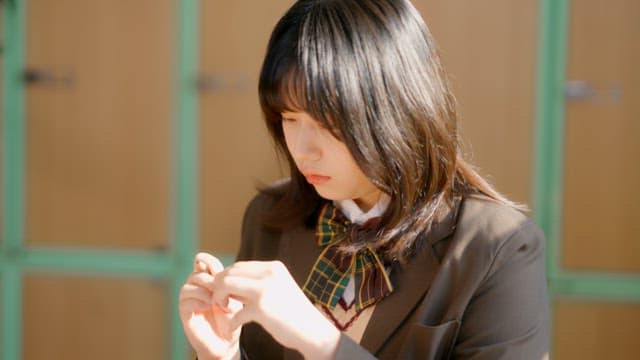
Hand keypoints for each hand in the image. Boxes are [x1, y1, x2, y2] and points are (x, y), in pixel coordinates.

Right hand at [179, 253, 242, 359]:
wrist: (226, 342)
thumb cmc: (232, 320)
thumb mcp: (234, 299)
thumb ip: (228, 286)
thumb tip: (223, 274)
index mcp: (209, 282)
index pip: (202, 263)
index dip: (207, 260)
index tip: (215, 267)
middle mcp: (197, 289)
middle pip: (195, 274)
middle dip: (207, 279)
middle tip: (219, 289)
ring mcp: (189, 301)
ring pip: (187, 287)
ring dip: (202, 291)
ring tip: (213, 300)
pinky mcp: (184, 314)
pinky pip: (184, 302)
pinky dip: (196, 302)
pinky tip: (207, 306)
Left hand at [210, 260, 339, 358]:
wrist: (313, 331)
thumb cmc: (293, 312)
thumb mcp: (277, 288)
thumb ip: (256, 283)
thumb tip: (229, 282)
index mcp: (273, 267)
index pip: (239, 266)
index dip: (226, 278)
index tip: (223, 291)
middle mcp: (269, 274)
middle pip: (231, 272)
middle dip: (219, 286)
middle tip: (221, 300)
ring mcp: (265, 289)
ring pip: (227, 284)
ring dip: (219, 297)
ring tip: (224, 308)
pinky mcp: (261, 308)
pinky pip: (236, 312)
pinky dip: (232, 321)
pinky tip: (233, 327)